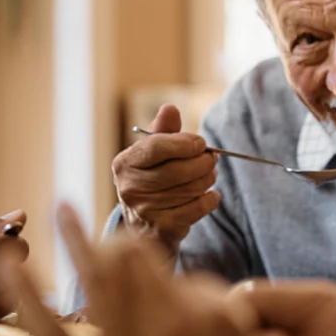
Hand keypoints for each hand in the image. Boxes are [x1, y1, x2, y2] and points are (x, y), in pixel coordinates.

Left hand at [0, 204, 267, 335]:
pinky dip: (22, 292)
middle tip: (115, 242)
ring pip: (97, 274)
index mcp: (217, 322)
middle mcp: (167, 319)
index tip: (180, 309)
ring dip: (75, 236)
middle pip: (142, 263)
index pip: (196, 286)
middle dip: (127, 250)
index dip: (186, 296)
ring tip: (61, 208)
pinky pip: (48, 325)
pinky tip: (6, 264)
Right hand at [112, 104, 219, 252]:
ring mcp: (144, 209)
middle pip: (179, 169)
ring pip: (191, 188)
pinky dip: (210, 199)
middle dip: (203, 162)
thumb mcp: (151, 155)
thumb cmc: (151, 181)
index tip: (200, 143)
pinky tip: (210, 196)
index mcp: (124, 163)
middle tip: (211, 159)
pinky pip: (197, 207)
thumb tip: (170, 108)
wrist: (142, 226)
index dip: (184, 143)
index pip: (156, 147)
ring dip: (208, 179)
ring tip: (209, 176)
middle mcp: (129, 187)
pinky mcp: (162, 227)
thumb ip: (163, 132)